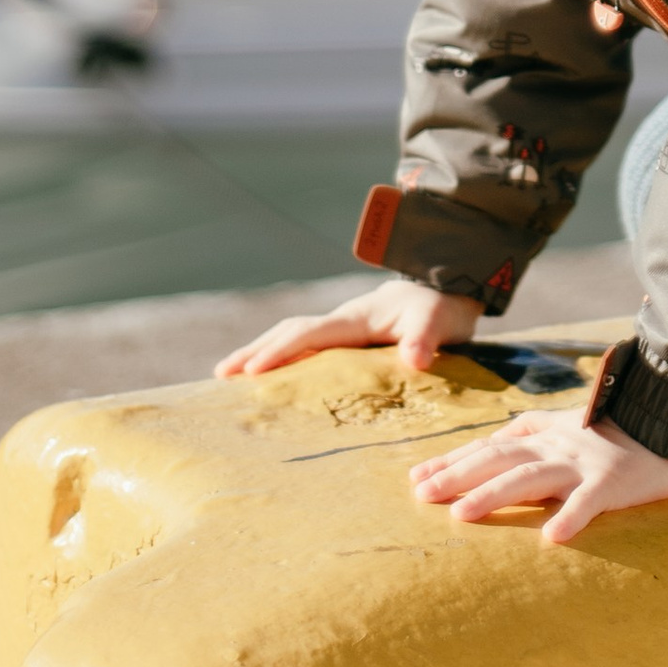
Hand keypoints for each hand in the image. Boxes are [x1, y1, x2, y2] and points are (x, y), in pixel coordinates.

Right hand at [216, 278, 479, 378]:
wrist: (446, 288)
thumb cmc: (440, 307)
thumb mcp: (439, 321)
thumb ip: (426, 338)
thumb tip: (416, 360)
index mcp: (355, 318)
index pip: (310, 334)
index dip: (281, 353)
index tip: (251, 372)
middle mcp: (342, 321)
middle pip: (289, 332)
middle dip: (255, 351)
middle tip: (220, 376)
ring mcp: (342, 328)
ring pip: (292, 336)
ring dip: (261, 352)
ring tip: (228, 376)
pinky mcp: (346, 338)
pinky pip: (305, 346)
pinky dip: (281, 357)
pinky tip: (269, 377)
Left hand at [411, 405, 667, 544]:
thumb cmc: (613, 432)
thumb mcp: (563, 425)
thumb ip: (528, 434)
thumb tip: (486, 445)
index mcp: (543, 435)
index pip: (490, 448)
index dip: (453, 462)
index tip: (417, 479)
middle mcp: (555, 446)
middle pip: (499, 459)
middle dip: (458, 476)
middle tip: (423, 494)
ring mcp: (582, 464)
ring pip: (531, 476)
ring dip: (495, 495)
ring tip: (462, 514)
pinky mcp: (612, 482)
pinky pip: (589, 501)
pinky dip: (570, 517)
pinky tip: (552, 539)